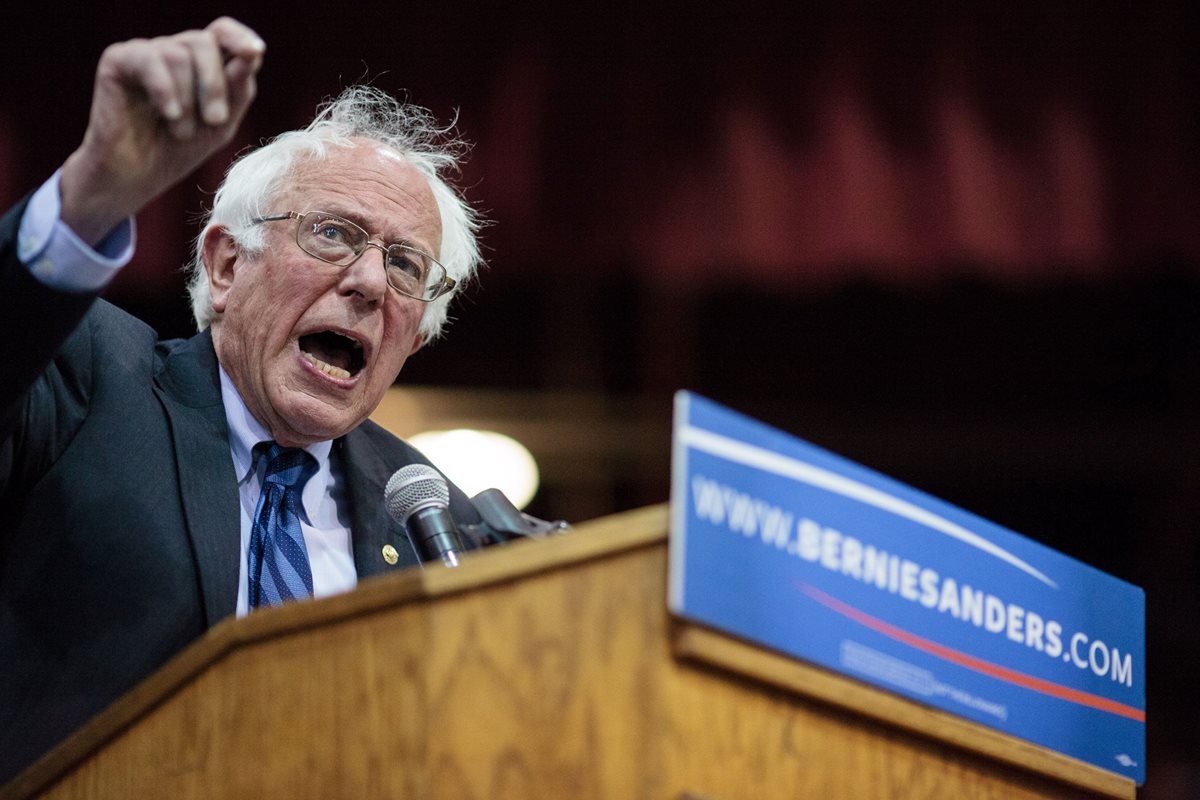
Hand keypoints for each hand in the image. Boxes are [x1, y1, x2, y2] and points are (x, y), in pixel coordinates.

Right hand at [60, 17, 265, 245]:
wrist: (138, 176)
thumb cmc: (181, 150)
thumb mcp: (222, 124)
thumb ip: (239, 89)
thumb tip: (251, 55)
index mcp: (201, 62)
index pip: (222, 31)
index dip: (240, 36)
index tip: (254, 53)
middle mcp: (174, 51)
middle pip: (203, 41)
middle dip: (215, 84)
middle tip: (215, 121)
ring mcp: (145, 53)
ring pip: (178, 53)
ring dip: (188, 99)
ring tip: (181, 131)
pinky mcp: (118, 60)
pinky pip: (148, 60)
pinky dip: (165, 90)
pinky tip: (169, 114)